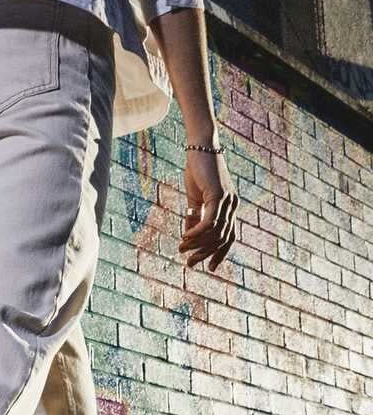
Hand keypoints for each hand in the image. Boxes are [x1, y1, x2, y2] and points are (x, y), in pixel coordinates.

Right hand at [179, 149, 238, 272]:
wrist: (201, 147)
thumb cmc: (198, 169)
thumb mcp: (195, 198)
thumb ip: (194, 216)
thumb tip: (188, 234)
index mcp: (229, 207)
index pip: (229, 237)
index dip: (220, 254)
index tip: (209, 268)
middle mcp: (232, 206)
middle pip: (222, 239)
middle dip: (205, 254)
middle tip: (190, 264)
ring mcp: (227, 201)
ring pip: (215, 233)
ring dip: (197, 244)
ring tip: (182, 248)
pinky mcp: (218, 195)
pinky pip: (209, 222)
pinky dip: (197, 232)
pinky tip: (185, 236)